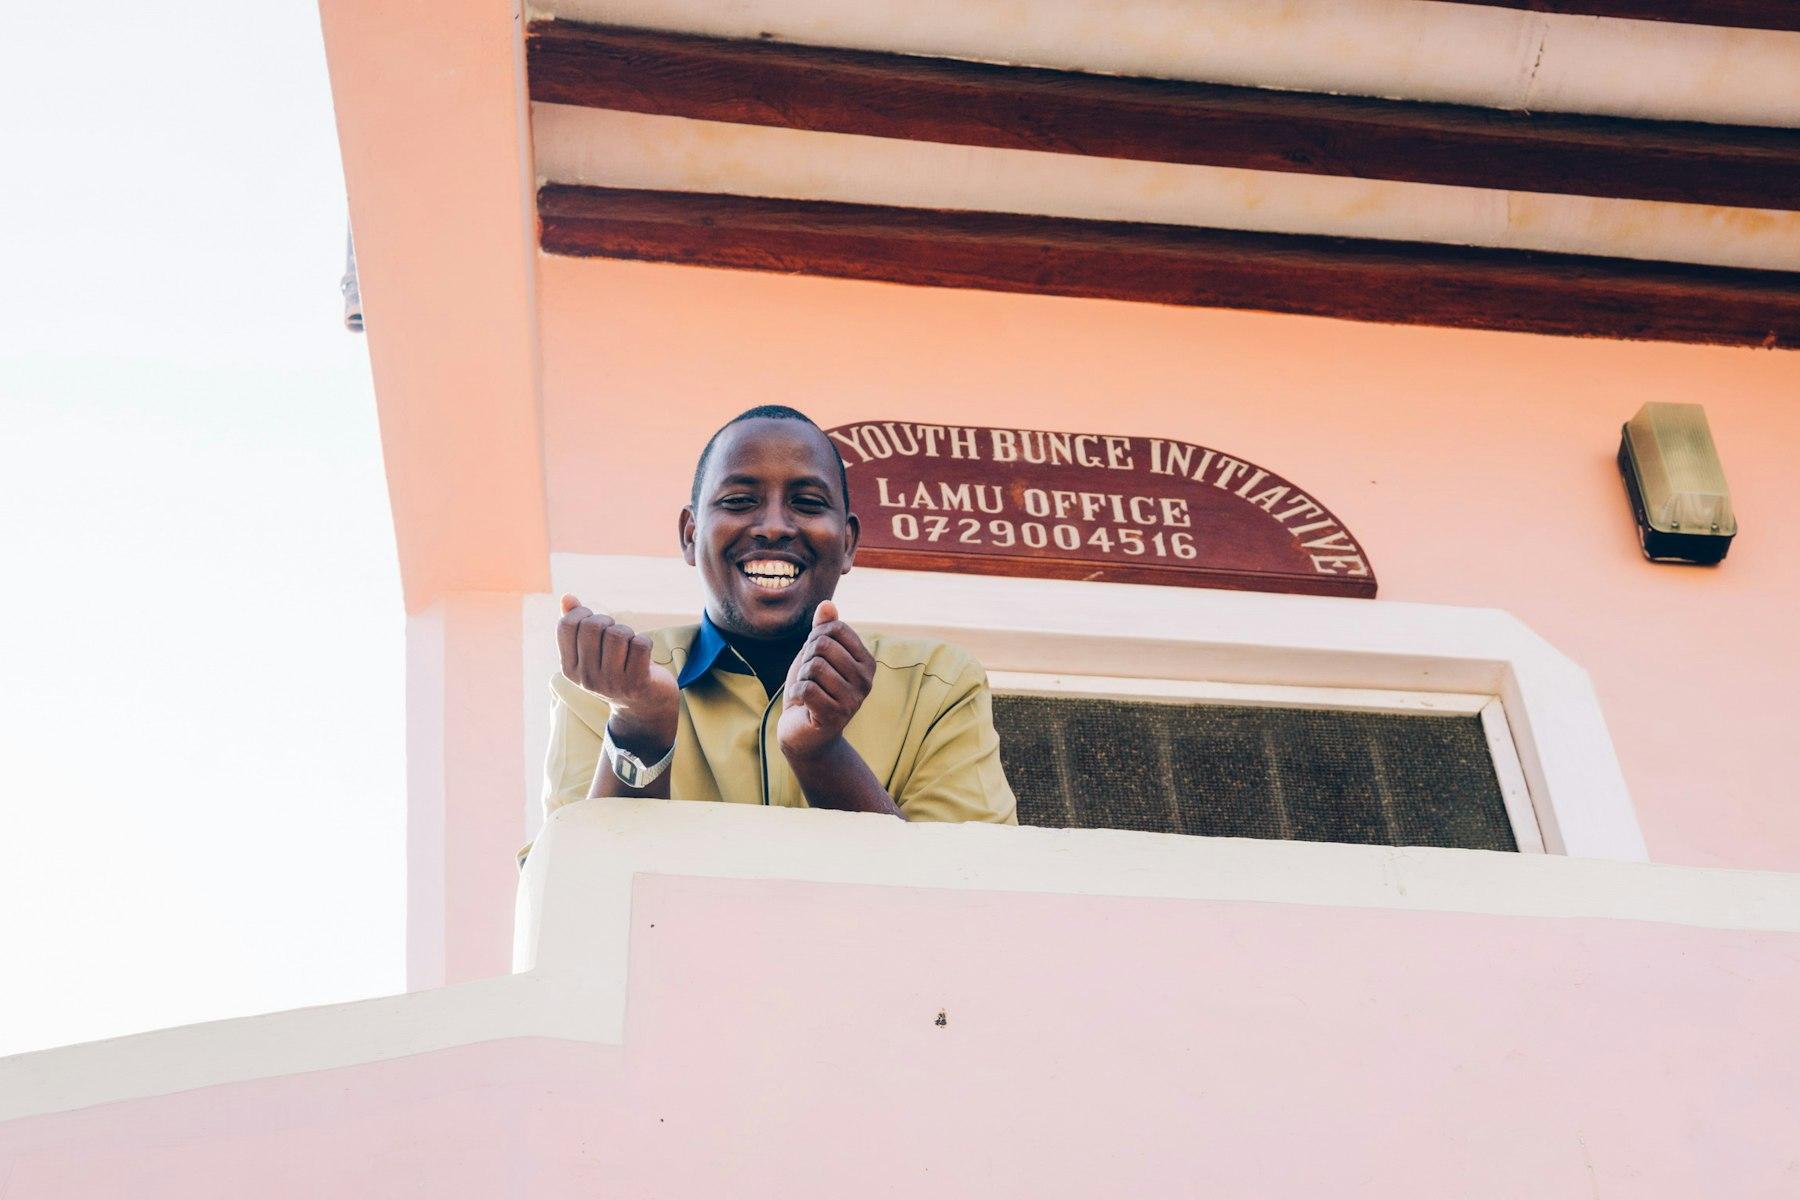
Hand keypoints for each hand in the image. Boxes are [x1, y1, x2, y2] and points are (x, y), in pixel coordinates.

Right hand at [557, 593, 678, 754]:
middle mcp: (587, 678)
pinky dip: (645, 642)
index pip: (566, 625)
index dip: (583, 614)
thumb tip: (567, 597)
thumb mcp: (592, 651)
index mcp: (569, 669)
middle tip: (616, 634)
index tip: (595, 623)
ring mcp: (612, 682)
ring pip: (618, 633)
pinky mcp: (637, 683)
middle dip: (607, 621)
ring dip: (628, 632)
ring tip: (629, 645)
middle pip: (592, 625)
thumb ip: (578, 625)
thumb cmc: (616, 669)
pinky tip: (643, 655)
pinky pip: (641, 643)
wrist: (643, 706)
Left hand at [778, 600, 876, 762]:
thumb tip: (827, 604)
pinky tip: (804, 704)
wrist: (804, 733)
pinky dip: (797, 693)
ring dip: (801, 678)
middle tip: (809, 678)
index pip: (836, 628)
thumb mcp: (816, 656)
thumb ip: (823, 630)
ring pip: (813, 666)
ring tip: (809, 692)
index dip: (815, 638)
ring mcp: (853, 700)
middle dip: (806, 658)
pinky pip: (806, 688)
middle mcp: (866, 681)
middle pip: (823, 645)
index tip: (815, 658)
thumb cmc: (813, 690)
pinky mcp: (835, 716)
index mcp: (867, 662)